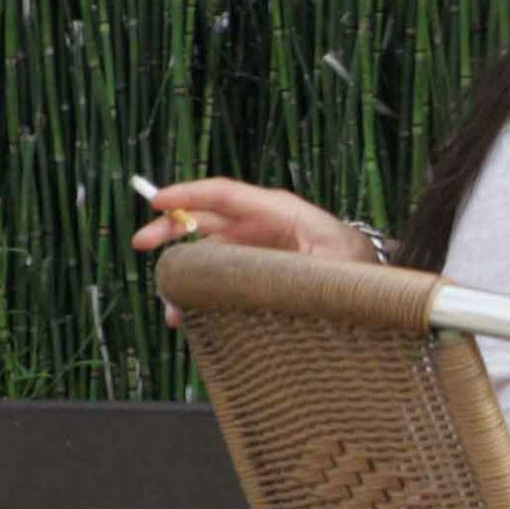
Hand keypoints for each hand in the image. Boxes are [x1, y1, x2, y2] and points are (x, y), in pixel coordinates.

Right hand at [132, 180, 374, 325]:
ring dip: (184, 273)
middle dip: (170, 227)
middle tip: (140, 243)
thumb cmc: (354, 266)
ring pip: (206, 250)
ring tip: (172, 305)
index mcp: (279, 211)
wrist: (369, 278)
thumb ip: (292, 272)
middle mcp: (261, 223)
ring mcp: (254, 243)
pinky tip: (188, 314)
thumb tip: (254, 284)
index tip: (157, 201)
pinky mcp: (253, 265)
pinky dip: (200, 290)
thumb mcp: (329, 269)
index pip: (225, 194)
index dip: (189, 194)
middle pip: (206, 217)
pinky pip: (218, 271)